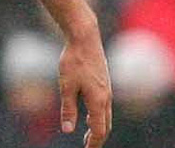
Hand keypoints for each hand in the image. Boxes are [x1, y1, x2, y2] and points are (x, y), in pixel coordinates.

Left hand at [58, 29, 112, 147]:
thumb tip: (67, 130)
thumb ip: (68, 110)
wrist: (84, 38)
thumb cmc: (73, 61)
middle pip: (106, 125)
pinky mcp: (104, 83)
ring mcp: (107, 90)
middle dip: (98, 138)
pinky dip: (100, 116)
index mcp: (98, 101)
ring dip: (99, 127)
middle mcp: (106, 98)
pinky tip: (90, 115)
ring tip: (89, 135)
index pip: (100, 130)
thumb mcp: (66, 86)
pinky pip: (105, 106)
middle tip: (88, 146)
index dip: (94, 143)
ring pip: (106, 115)